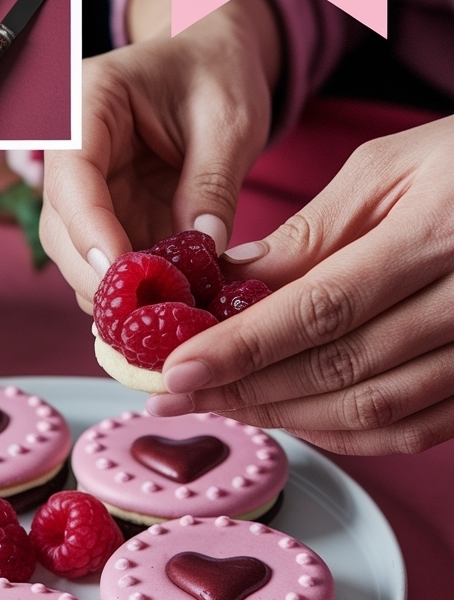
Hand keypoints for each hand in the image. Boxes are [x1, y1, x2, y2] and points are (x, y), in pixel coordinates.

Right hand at [40, 0, 280, 311]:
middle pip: (62, 228)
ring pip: (79, 257)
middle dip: (104, 276)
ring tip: (175, 317)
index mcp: (88, 103)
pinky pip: (111, 265)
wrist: (213, 62)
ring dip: (121, 292)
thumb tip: (205, 253)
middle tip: (156, 315)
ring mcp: (86, 190)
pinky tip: (177, 308)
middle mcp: (72, 151)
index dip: (91, 232)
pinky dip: (139, 291)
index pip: (72, 177)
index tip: (123, 275)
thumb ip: (212, 184)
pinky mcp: (108, 218)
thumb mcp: (229, 120)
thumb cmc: (217, 72)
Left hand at [149, 116, 453, 454]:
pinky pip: (416, 429)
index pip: (323, 307)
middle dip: (245, 389)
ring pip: (374, 411)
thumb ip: (313, 229)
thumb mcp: (389, 166)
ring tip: (221, 404)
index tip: (177, 368)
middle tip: (172, 394)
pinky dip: (347, 433)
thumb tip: (234, 280)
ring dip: (286, 416)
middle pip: (340, 369)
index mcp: (440, 233)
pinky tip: (295, 416)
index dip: (243, 347)